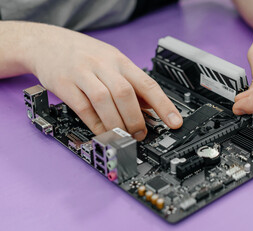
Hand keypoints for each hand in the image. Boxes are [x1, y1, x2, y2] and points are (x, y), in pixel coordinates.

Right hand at [24, 23, 182, 139]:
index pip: (147, 84)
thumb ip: (130, 83)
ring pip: (104, 101)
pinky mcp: (64, 84)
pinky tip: (104, 132)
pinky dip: (96, 124)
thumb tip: (151, 107)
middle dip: (136, 119)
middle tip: (140, 134)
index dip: (164, 105)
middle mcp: (103, 65)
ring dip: (117, 124)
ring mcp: (82, 73)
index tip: (175, 122)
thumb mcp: (113, 61)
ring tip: (124, 136)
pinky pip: (83, 108)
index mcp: (120, 61)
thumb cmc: (86, 55)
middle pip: (125, 94)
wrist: (48, 43)